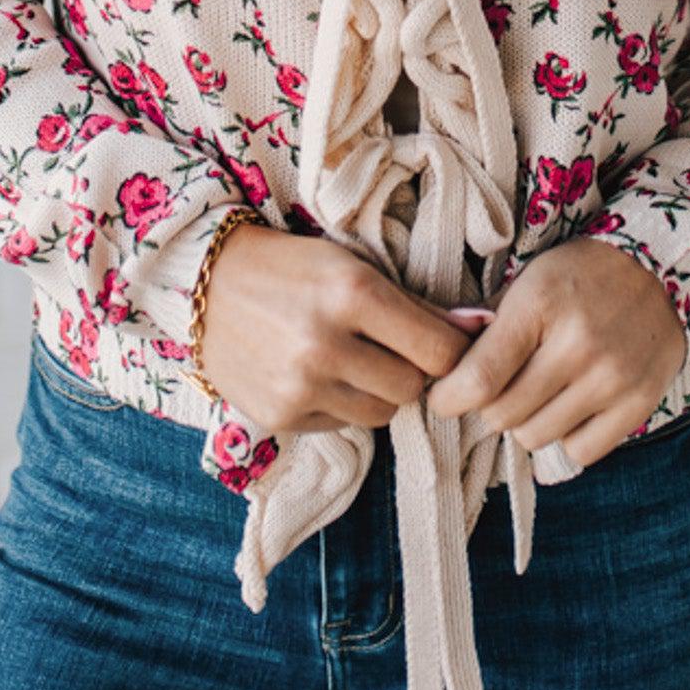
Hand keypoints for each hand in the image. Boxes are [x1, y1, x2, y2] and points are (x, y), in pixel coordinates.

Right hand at [199, 224, 474, 433]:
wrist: (206, 281)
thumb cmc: (293, 265)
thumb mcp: (355, 265)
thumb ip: (418, 304)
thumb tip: (483, 326)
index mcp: (352, 292)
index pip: (439, 350)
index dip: (453, 351)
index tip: (450, 345)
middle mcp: (325, 343)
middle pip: (413, 388)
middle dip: (414, 371)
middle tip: (395, 348)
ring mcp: (299, 385)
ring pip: (381, 414)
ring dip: (380, 392)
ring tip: (357, 359)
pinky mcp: (280, 415)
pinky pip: (341, 424)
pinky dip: (343, 404)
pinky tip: (321, 373)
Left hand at [424, 238, 689, 468]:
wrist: (660, 268)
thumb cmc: (580, 275)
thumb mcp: (527, 281)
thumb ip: (482, 324)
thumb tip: (434, 359)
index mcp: (538, 306)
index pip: (479, 378)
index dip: (449, 397)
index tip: (443, 398)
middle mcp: (576, 345)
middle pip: (503, 415)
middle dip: (490, 405)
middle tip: (500, 386)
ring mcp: (611, 378)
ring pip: (536, 437)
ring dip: (527, 421)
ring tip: (539, 392)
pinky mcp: (639, 403)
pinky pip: (579, 451)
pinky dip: (567, 436)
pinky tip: (571, 406)